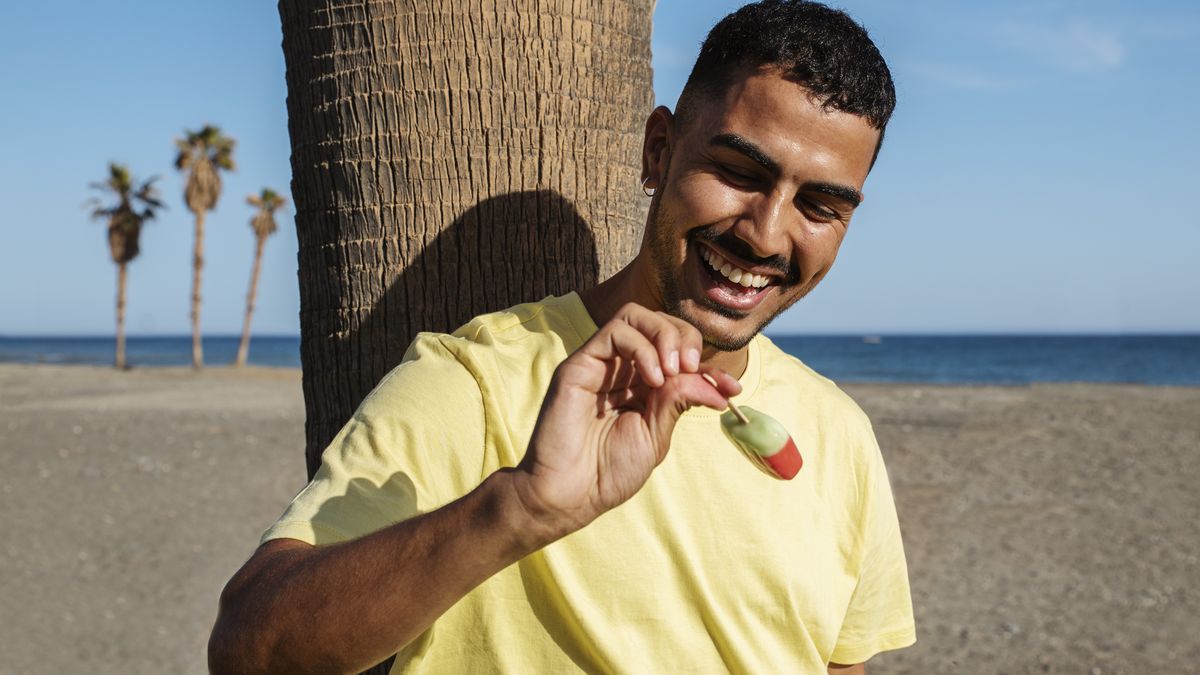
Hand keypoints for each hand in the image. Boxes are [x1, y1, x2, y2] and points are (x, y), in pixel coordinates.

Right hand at [512, 303, 741, 541]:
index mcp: (642, 387)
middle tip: (693, 370)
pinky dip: (642, 347)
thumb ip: (679, 402)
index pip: (680, 354)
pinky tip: (652, 378)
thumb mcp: (656, 436)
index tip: (731, 388)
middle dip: (687, 340)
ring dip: (666, 336)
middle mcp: (622, 369)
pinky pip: (615, 331)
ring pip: (637, 317)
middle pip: (660, 324)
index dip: (710, 365)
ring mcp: (601, 364)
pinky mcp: (580, 364)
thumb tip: (715, 385)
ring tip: (673, 370)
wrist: (570, 494)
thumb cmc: (608, 472)